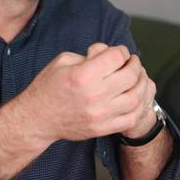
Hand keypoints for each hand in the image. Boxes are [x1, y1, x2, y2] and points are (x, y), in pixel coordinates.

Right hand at [19, 42, 155, 142]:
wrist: (38, 118)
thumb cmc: (48, 86)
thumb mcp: (63, 60)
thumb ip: (89, 54)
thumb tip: (108, 52)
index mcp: (83, 75)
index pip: (116, 57)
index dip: (121, 51)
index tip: (119, 52)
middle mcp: (94, 95)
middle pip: (130, 76)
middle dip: (134, 65)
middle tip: (132, 62)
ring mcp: (100, 114)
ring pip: (136, 97)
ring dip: (141, 84)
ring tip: (136, 78)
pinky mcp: (103, 128)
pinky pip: (131, 118)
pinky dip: (138, 106)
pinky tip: (134, 97)